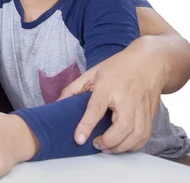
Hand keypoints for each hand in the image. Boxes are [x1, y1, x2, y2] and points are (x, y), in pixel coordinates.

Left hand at [58, 37, 163, 152]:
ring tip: (107, 148)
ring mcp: (141, 107)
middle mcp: (127, 98)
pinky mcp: (150, 114)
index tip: (79, 139)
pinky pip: (145, 135)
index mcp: (108, 86)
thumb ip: (73, 89)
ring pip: (137, 135)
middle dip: (108, 142)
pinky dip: (134, 145)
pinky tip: (122, 145)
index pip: (96, 108)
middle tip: (96, 144)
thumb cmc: (118, 67)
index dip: (86, 125)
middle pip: (122, 127)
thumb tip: (58, 103)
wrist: (149, 62)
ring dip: (121, 147)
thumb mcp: (92, 73)